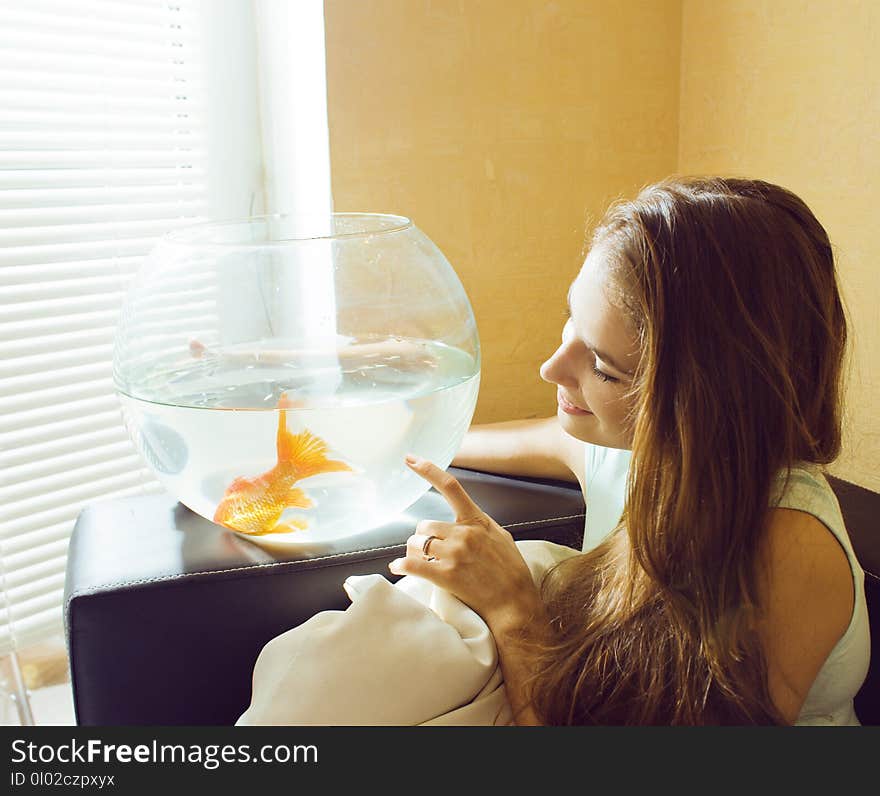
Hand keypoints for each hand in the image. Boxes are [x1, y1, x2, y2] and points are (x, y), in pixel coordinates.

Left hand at [389, 455, 541, 635]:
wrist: (515, 602)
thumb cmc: (510, 571)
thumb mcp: (500, 537)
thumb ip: (479, 525)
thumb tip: (467, 520)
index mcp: (476, 521)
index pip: (450, 487)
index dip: (428, 470)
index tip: (410, 459)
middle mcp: (464, 534)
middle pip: (424, 525)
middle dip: (422, 537)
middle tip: (427, 550)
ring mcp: (454, 554)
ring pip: (416, 543)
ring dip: (414, 552)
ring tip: (422, 563)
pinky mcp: (446, 576)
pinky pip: (413, 565)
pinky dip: (402, 566)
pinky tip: (398, 568)